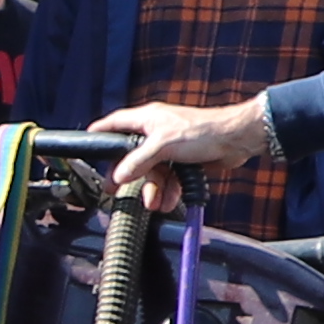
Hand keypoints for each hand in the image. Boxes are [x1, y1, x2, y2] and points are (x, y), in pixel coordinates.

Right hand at [83, 99, 272, 200]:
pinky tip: (170, 200)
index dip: (101, 132)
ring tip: (154, 204)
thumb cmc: (201, 131)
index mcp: (147, 120)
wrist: (235, 140)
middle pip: (133, 156)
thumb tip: (119, 175)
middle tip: (115, 190)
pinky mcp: (184, 160)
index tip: (88, 141)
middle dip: (129, 176)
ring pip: (153, 171)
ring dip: (153, 189)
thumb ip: (138, 160)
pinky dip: (169, 190)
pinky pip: (169, 178)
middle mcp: (156, 132)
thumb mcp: (163, 145)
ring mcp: (170, 147)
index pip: (115, 123)